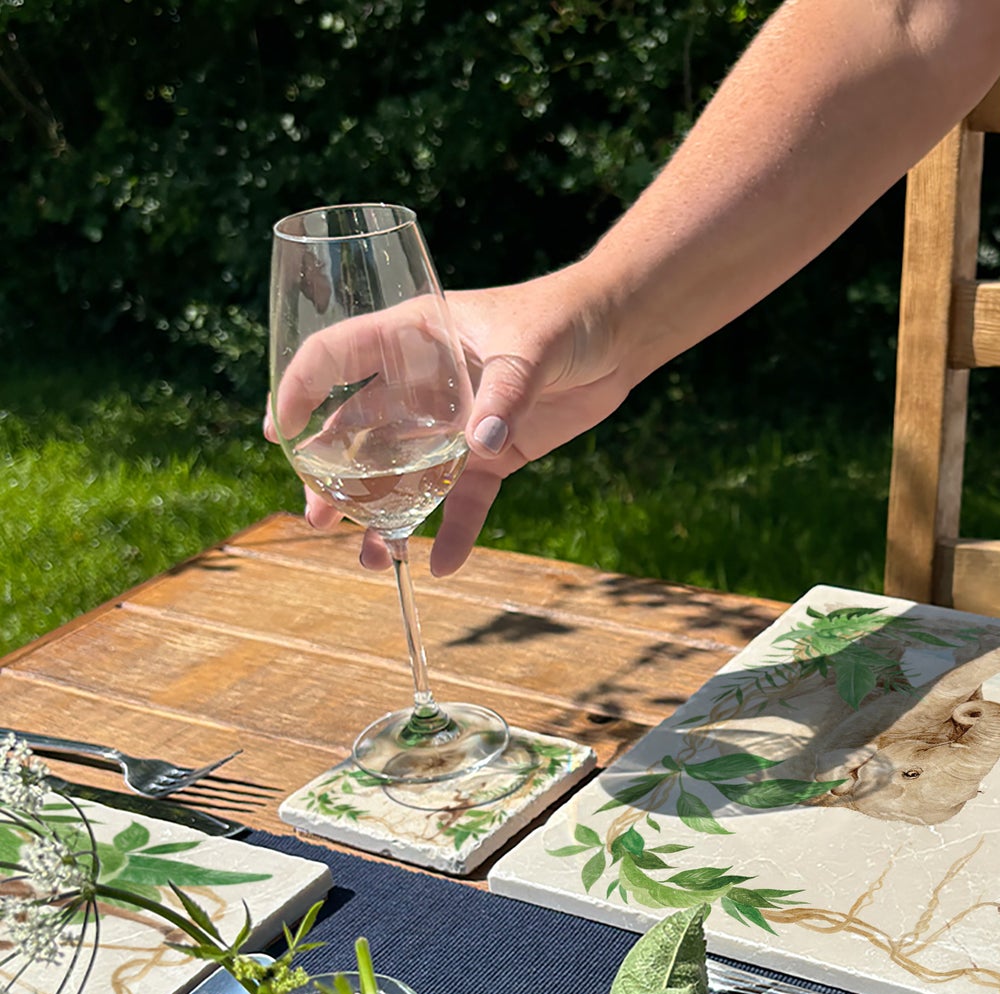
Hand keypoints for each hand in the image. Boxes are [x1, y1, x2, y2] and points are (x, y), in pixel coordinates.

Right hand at [266, 263, 635, 574]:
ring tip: (368, 557)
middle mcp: (424, 385)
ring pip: (407, 475)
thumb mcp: (529, 349)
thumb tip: (481, 444)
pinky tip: (443, 565)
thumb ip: (504, 395)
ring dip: (386, 516)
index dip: (302, 389)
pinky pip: (466, 499)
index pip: (336, 356)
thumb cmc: (563, 319)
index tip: (281, 432)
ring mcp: (456, 424)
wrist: (617, 336)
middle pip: (362, 433)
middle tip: (318, 518)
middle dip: (335, 478)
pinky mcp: (493, 454)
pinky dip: (456, 531)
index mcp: (414, 338)